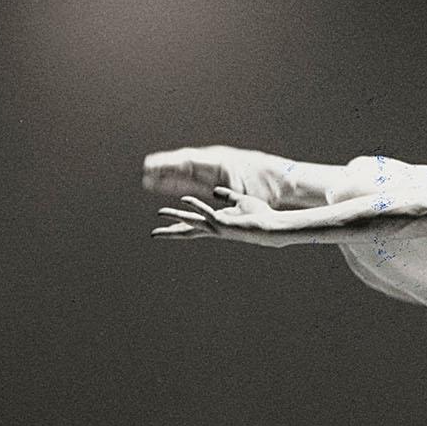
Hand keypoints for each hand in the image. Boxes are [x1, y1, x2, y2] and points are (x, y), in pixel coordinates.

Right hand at [153, 186, 289, 244]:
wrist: (273, 225)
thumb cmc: (260, 216)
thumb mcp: (240, 202)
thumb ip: (227, 197)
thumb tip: (215, 191)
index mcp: (216, 223)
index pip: (193, 226)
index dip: (178, 226)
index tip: (163, 228)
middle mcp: (215, 227)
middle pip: (187, 231)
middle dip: (170, 232)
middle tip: (154, 234)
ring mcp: (219, 226)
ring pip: (192, 222)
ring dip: (176, 216)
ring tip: (160, 213)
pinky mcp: (225, 222)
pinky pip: (207, 212)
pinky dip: (196, 205)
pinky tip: (185, 198)